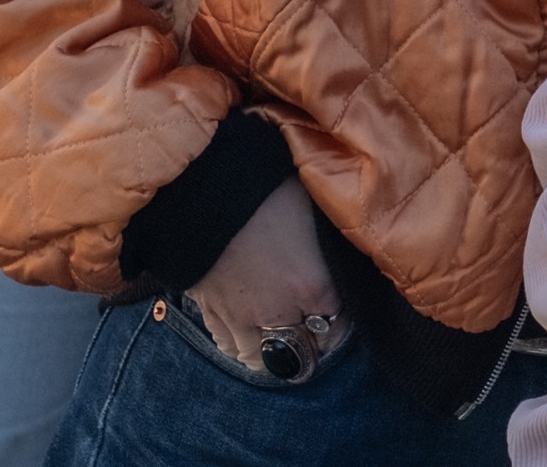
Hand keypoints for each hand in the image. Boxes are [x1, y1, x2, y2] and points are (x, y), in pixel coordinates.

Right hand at [183, 177, 341, 373]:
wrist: (203, 188)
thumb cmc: (268, 189)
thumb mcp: (314, 207)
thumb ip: (330, 236)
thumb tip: (343, 238)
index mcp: (312, 284)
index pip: (338, 324)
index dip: (343, 321)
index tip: (343, 313)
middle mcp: (278, 311)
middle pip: (302, 353)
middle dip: (313, 347)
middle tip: (316, 333)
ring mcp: (240, 317)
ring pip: (262, 359)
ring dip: (276, 355)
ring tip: (282, 343)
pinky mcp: (210, 311)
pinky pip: (227, 345)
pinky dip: (240, 346)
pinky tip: (248, 336)